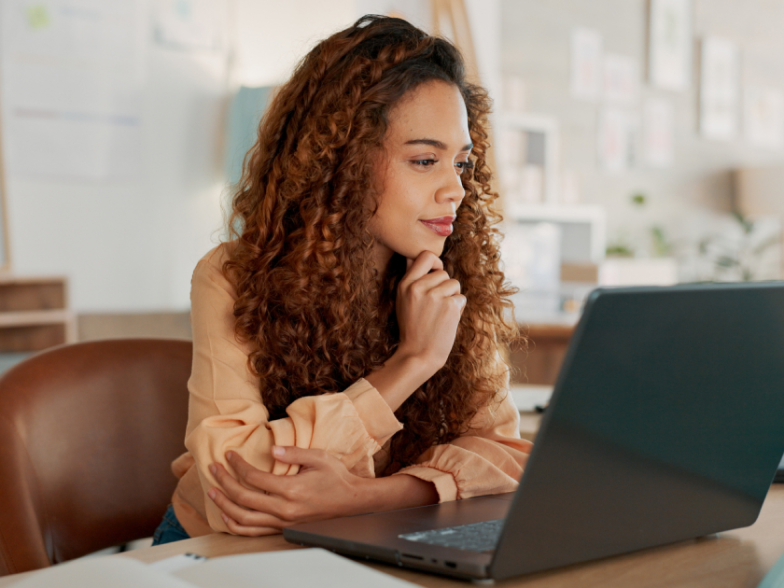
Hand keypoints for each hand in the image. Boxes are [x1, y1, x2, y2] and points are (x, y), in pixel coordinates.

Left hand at [208, 447, 369, 535]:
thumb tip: (272, 450)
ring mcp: (283, 522)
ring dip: (224, 504)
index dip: (238, 465)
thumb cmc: (336, 477)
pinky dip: (236, 524)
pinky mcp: (283, 528)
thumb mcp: (318, 457)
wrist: (351, 500)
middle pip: (243, 498)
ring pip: (244, 519)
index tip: (229, 455)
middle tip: (213, 469)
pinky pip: (253, 532)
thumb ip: (293, 453)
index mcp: (292, 490)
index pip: (254, 478)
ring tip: (213, 491)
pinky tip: (227, 514)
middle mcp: (285, 509)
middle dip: (224, 482)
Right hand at [396, 251, 465, 375]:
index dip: (435, 263)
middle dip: (445, 286)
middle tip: (436, 305)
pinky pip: (462, 298)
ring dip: (453, 297)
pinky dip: (458, 309)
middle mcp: (418, 287)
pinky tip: (447, 321)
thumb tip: (418, 257)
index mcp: (405, 284)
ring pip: (454, 284)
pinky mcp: (449, 306)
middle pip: (444, 272)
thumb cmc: (412, 328)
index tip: (435, 275)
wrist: (418, 354)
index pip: (426, 256)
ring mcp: (434, 296)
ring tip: (440, 313)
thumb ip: (412, 279)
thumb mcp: (403, 301)